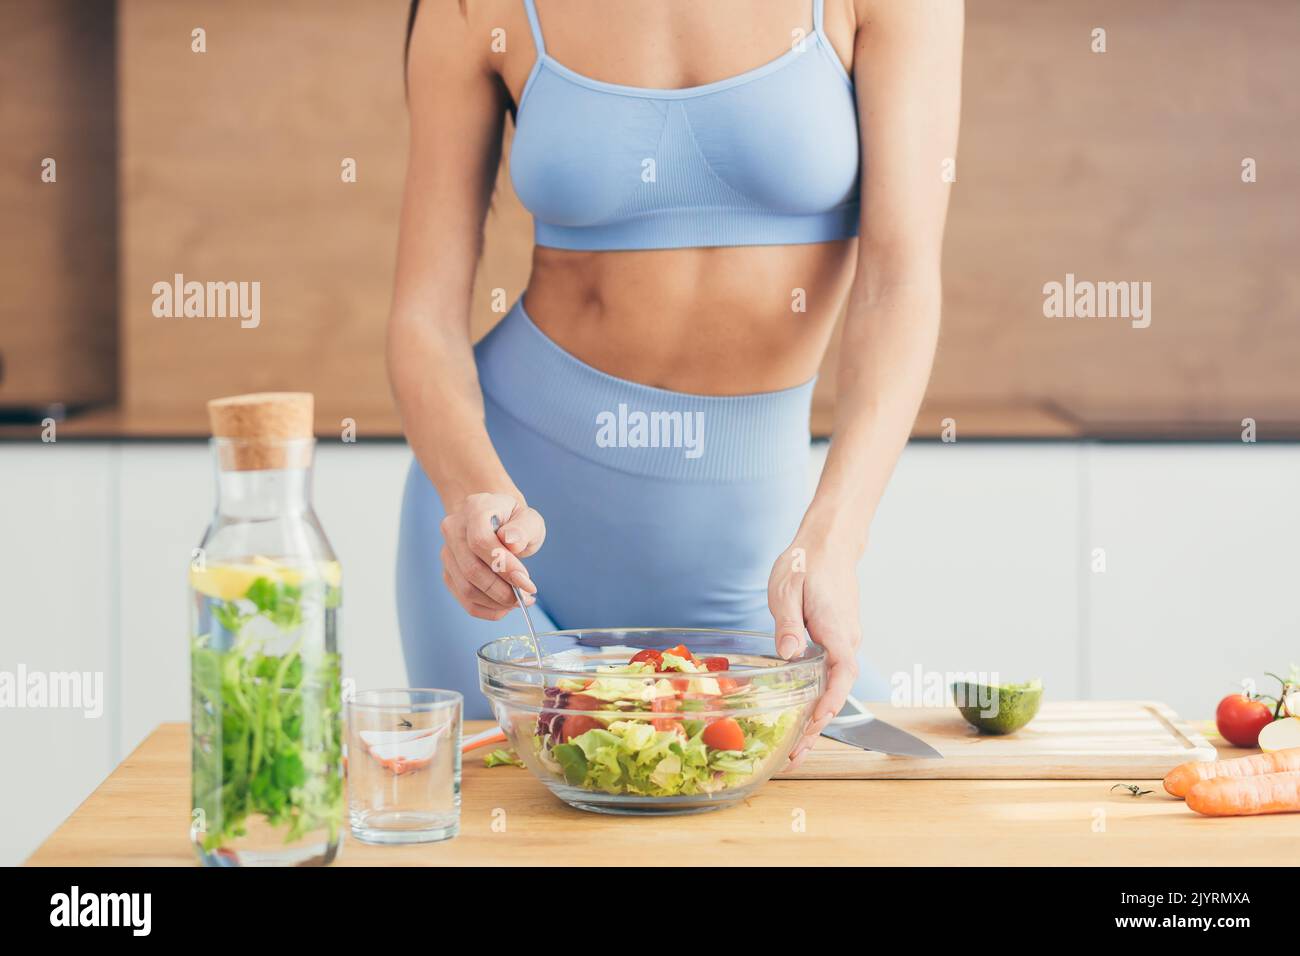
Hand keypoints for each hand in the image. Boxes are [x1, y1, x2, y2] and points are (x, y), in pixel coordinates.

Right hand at [439, 492, 544, 619]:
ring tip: (518, 600)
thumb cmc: (514, 522)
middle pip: (471, 569)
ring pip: (466, 588)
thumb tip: (511, 543)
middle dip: (502, 590)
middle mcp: (453, 528)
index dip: (504, 566)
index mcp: (475, 508)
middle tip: (526, 597)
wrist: (495, 522)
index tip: (526, 581)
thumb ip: (524, 529)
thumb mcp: (529, 519)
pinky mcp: (448, 572)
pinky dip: (487, 609)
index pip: (480, 541)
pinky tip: (504, 607)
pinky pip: (464, 599)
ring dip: (496, 602)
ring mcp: (447, 552)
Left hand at [766, 539, 861, 769]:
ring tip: (795, 747)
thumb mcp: (787, 588)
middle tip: (794, 757)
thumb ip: (788, 623)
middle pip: (837, 690)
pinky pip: (830, 675)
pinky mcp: (836, 640)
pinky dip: (817, 698)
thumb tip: (789, 655)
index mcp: (837, 629)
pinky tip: (800, 712)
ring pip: (834, 686)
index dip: (830, 703)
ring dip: (817, 717)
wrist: (828, 543)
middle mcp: (847, 640)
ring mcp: (844, 641)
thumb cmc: (807, 561)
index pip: (842, 674)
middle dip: (817, 726)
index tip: (816, 725)